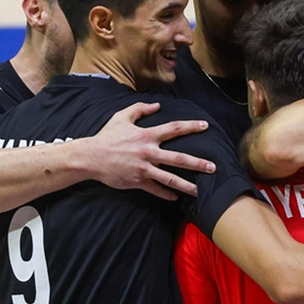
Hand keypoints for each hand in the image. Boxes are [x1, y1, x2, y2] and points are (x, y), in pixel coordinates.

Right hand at [88, 102, 215, 199]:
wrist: (90, 157)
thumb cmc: (106, 137)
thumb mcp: (122, 117)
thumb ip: (140, 109)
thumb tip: (157, 105)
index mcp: (147, 135)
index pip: (174, 129)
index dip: (191, 127)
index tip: (206, 126)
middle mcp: (148, 152)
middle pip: (178, 158)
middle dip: (197, 163)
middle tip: (213, 167)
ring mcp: (143, 168)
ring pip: (169, 178)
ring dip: (186, 185)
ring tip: (200, 191)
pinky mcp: (137, 181)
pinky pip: (155, 189)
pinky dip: (166, 194)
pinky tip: (176, 198)